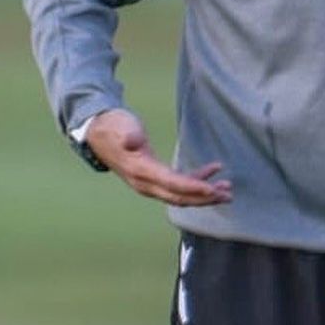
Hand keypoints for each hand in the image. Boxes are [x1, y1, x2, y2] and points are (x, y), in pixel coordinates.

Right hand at [86, 109, 230, 206]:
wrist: (97, 131)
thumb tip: (131, 141)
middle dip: (204, 198)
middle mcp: (146, 183)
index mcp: (141, 171)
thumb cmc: (113, 125)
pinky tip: (212, 172)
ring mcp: (149, 183)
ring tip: (226, 189)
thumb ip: (129, 134)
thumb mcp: (122, 125)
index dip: (193, 187)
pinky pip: (177, 185)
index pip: (172, 184)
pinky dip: (195, 181)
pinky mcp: (153, 177)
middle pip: (179, 197)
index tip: (212, 189)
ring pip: (180, 195)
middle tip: (227, 194)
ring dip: (203, 194)